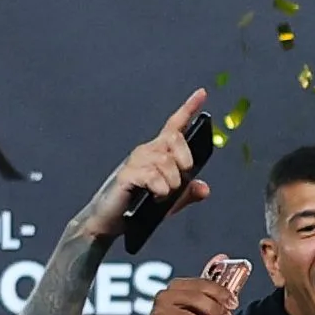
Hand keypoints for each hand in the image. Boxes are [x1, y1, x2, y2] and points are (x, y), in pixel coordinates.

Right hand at [71, 90, 210, 242]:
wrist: (111, 221)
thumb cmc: (138, 207)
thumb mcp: (170, 201)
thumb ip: (188, 194)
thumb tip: (204, 188)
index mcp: (158, 153)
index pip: (174, 126)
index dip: (188, 109)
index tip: (202, 93)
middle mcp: (146, 152)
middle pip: (175, 140)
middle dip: (185, 159)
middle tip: (182, 177)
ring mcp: (135, 162)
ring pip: (166, 162)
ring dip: (172, 182)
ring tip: (164, 193)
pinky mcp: (127, 175)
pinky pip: (152, 175)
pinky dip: (160, 188)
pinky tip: (157, 195)